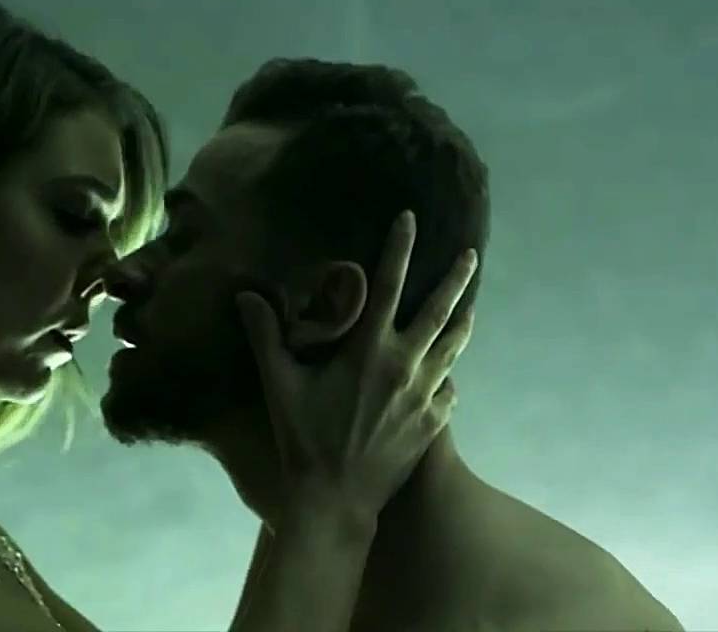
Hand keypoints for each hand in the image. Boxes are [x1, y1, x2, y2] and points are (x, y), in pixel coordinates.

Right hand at [235, 210, 478, 522]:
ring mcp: (424, 396)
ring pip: (452, 349)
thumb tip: (246, 295)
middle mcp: (405, 365)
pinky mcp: (433, 424)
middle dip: (456, 279)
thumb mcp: (280, 384)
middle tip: (471, 256)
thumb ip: (266, 336)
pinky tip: (445, 377)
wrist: (336, 499)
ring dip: (461, 324)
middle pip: (440, 311)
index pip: (389, 284)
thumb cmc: (303, 439)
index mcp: (369, 348)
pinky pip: (448, 391)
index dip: (400, 248)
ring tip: (470, 308)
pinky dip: (446, 378)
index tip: (410, 219)